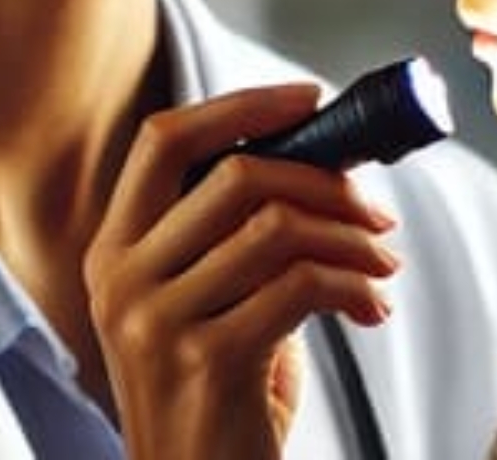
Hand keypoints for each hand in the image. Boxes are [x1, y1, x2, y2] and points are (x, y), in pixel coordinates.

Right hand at [86, 83, 400, 459]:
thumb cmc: (218, 397)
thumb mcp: (204, 305)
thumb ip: (236, 237)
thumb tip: (325, 159)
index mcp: (112, 251)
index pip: (163, 140)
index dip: (241, 106)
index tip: (311, 99)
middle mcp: (121, 280)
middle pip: (233, 174)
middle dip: (323, 180)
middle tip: (373, 211)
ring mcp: (157, 322)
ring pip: (277, 228)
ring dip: (351, 239)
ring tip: (383, 266)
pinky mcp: (209, 361)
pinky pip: (303, 287)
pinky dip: (355, 287)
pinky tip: (372, 310)